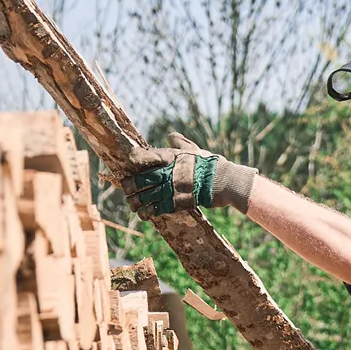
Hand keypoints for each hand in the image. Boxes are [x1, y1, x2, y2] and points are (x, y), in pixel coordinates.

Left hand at [121, 132, 256, 217]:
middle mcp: (169, 172)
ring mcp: (173, 188)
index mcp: (171, 156)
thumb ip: (180, 143)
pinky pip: (157, 209)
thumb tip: (170, 136)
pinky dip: (148, 212)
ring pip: (145, 196)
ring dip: (135, 202)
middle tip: (126, 188)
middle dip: (129, 185)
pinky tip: (144, 214)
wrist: (225, 181)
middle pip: (141, 179)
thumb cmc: (209, 164)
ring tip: (132, 204)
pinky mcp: (178, 202)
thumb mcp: (194, 150)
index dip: (134, 158)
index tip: (129, 161)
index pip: (146, 156)